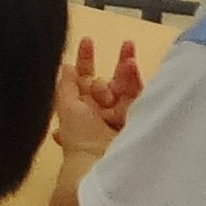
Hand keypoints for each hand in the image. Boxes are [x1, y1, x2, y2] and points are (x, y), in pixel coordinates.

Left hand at [53, 35, 141, 156]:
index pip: (84, 79)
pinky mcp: (138, 120)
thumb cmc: (79, 138)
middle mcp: (102, 111)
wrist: (100, 165)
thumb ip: (66, 86)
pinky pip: (139, 95)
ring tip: (129, 54)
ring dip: (127, 70)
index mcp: (82, 108)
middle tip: (126, 45)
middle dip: (116, 63)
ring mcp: (121, 116)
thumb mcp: (67, 107)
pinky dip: (136, 80)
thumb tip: (66, 66)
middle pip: (110, 81)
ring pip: (126, 86)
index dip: (86, 59)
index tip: (88, 40)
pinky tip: (133, 67)